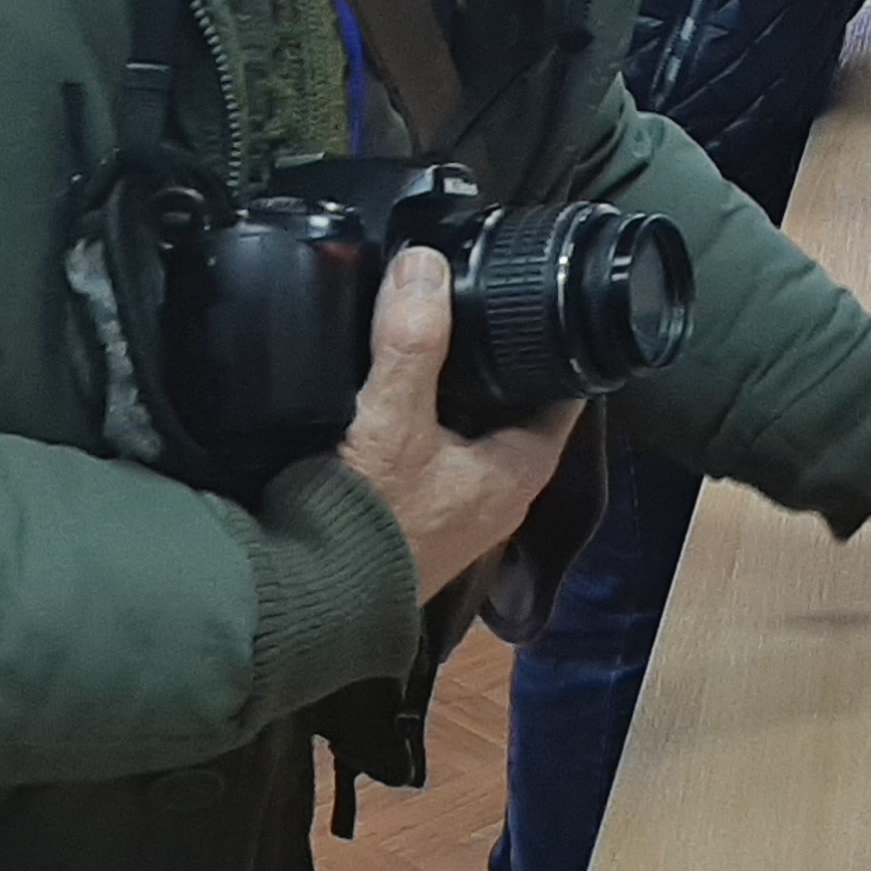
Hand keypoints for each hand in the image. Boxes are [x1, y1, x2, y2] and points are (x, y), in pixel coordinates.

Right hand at [339, 247, 579, 600]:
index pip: (564, 394)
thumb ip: (409, 341)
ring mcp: (459, 516)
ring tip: (428, 347)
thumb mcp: (392, 420)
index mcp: (521, 469)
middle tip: (473, 311)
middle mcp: (501, 497)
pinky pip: (434, 462)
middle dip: (496, 366)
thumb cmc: (364, 526)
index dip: (556, 347)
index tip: (539, 304)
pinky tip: (387, 407)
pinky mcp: (418, 526)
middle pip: (515, 411)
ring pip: (472, 437)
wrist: (306, 605)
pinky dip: (420, 431)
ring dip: (454, 400)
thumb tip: (425, 266)